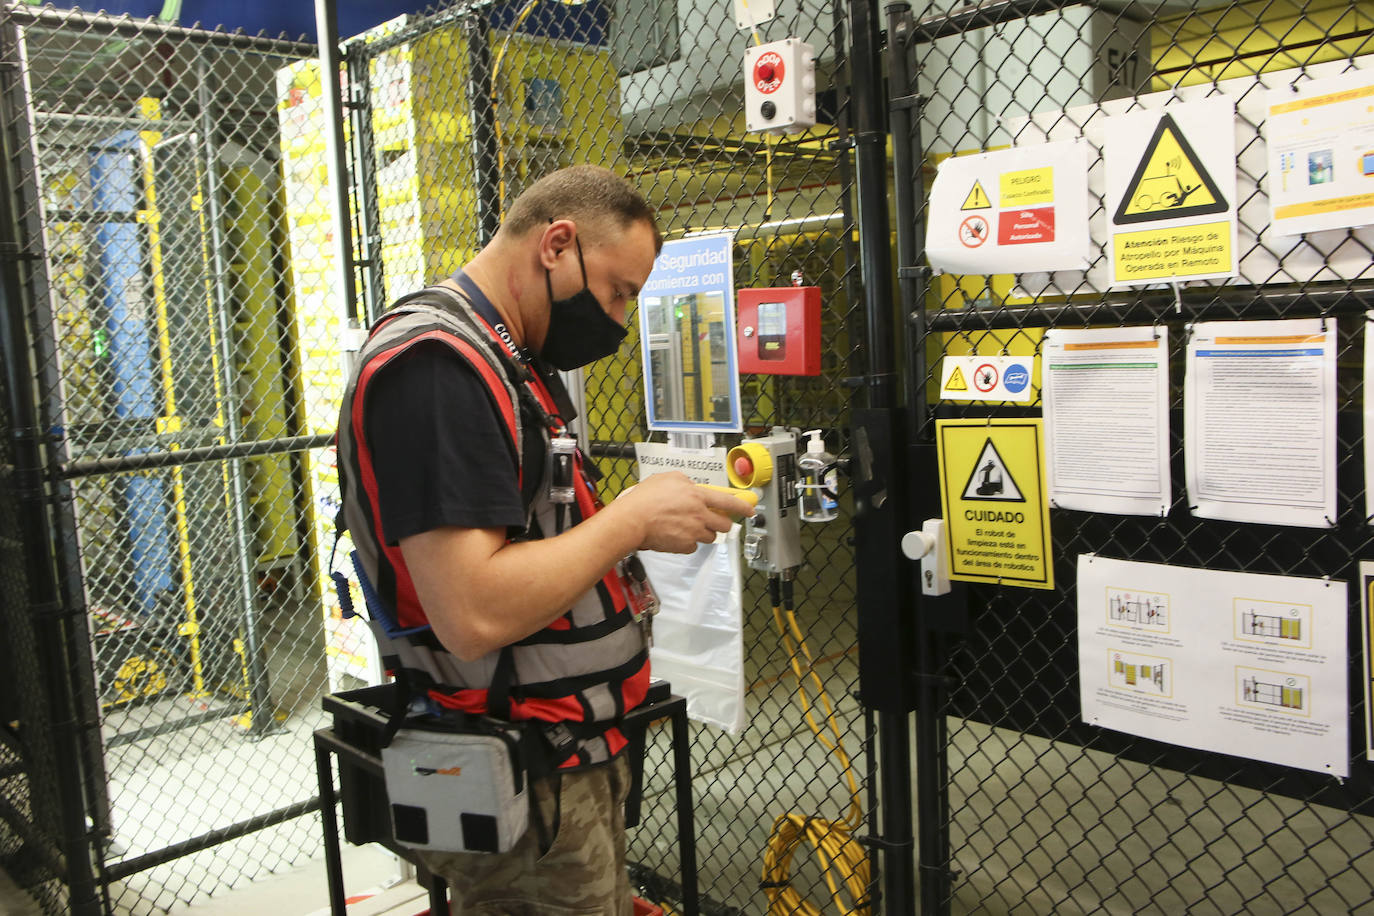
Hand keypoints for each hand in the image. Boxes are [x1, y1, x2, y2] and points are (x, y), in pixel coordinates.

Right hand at [615, 472, 754, 553]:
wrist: (632, 520)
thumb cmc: (645, 498)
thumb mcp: (668, 478)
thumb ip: (685, 481)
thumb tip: (692, 486)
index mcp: (697, 496)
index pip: (729, 502)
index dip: (743, 507)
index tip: (750, 510)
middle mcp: (699, 515)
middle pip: (724, 525)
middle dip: (722, 523)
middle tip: (713, 521)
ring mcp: (693, 533)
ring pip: (709, 537)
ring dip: (703, 532)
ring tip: (685, 526)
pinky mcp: (684, 546)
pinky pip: (692, 546)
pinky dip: (687, 542)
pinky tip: (674, 535)